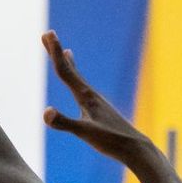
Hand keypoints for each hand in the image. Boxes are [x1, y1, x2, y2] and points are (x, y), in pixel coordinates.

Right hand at [42, 32, 142, 156]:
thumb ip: (64, 123)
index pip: (66, 71)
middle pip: (70, 70)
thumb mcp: (84, 133)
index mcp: (86, 97)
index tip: (47, 33)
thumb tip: (45, 113)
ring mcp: (96, 102)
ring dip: (69, 65)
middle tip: (47, 35)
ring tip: (65, 52)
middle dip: (57, 53)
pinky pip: (84, 90)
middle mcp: (90, 95)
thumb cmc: (111, 141)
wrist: (136, 149)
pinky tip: (80, 88)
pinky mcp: (100, 111)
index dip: (54, 53)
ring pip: (78, 79)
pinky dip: (79, 82)